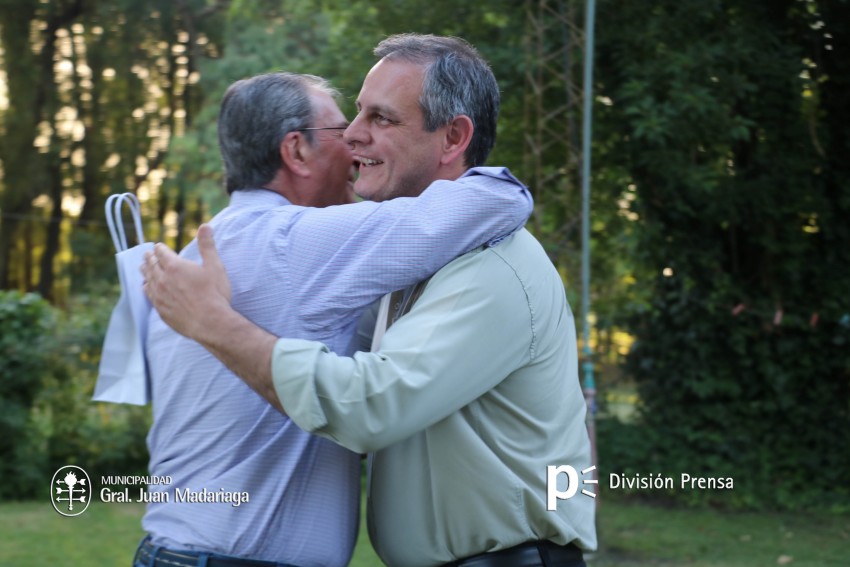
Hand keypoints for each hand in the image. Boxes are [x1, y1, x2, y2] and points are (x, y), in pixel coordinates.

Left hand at [141, 224, 232, 340]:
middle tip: (146, 254)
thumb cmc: (215, 293)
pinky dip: (146, 288)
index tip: (157, 246)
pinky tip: (146, 287)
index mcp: (175, 266)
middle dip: (149, 258)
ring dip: (145, 271)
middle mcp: (163, 280)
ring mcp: (160, 296)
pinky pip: (149, 295)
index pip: (161, 253)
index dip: (159, 248)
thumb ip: (207, 245)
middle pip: (151, 265)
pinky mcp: (161, 310)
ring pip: (148, 279)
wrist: (210, 322)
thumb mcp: (215, 266)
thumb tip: (205, 225)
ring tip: (142, 267)